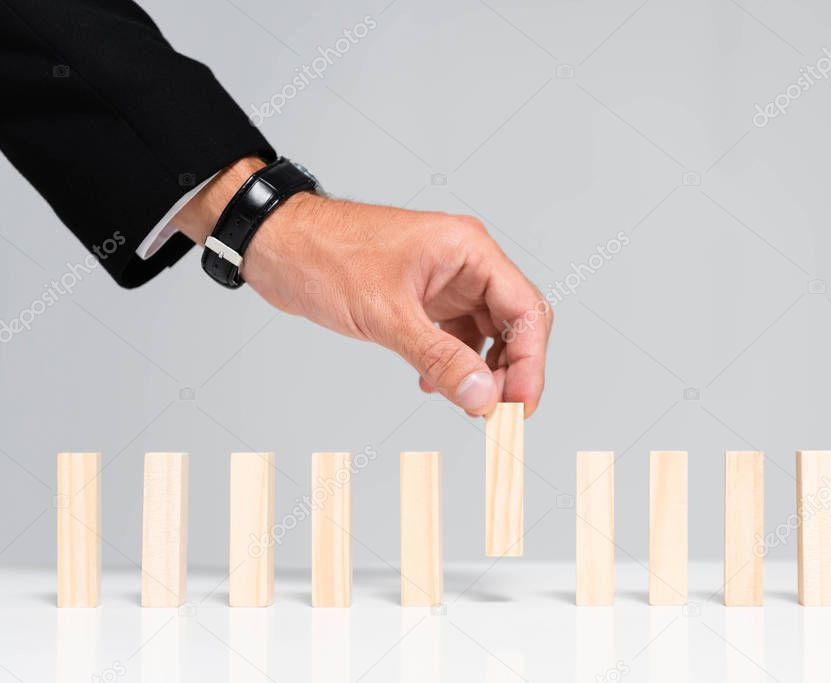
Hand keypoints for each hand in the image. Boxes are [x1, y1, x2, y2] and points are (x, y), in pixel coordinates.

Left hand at [174, 157, 551, 416]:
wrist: (277, 244)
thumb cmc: (324, 254)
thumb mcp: (386, 314)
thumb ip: (439, 358)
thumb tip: (482, 396)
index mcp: (469, 250)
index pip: (525, 309)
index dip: (531, 362)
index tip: (519, 405)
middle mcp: (465, 263)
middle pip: (515, 322)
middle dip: (512, 369)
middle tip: (496, 412)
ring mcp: (446, 281)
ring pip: (489, 332)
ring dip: (484, 371)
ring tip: (468, 402)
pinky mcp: (426, 298)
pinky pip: (458, 336)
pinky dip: (455, 364)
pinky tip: (434, 385)